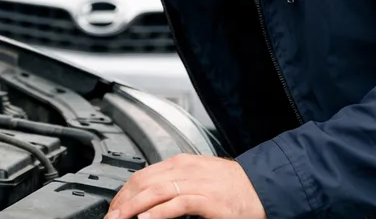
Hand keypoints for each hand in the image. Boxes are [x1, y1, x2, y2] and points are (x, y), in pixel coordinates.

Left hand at [105, 154, 265, 218]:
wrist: (264, 186)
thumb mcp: (199, 176)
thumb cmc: (233, 185)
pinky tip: (145, 218)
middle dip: (123, 201)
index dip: (124, 191)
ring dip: (133, 207)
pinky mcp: (208, 200)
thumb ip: (175, 182)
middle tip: (111, 216)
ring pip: (156, 192)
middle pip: (143, 182)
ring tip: (119, 218)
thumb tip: (150, 197)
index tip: (115, 206)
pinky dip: (159, 212)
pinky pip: (178, 204)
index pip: (143, 175)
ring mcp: (197, 184)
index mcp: (181, 163)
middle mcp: (186, 170)